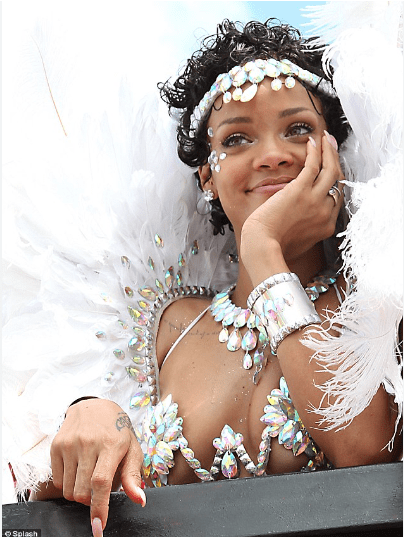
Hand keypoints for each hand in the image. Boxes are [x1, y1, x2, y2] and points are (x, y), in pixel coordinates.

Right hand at [50, 398, 145, 536]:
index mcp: (111, 444)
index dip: (99, 507)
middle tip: (100, 487)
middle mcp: (88, 443)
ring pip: (69, 491)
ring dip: (80, 492)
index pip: (101, 483)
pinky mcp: (56, 446)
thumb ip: (133, 476)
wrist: (94, 406)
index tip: (98, 526)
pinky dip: (69, 483)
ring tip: (90, 474)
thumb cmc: (117, 431)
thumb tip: (140, 500)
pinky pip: (59, 481)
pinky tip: (78, 468)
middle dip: (91, 500)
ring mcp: (70, 444)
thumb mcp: (131, 449)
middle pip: (83, 492)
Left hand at [240, 132, 343, 273]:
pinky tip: (313, 142)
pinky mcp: (301, 190)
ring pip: (330, 170)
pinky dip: (315, 152)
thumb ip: (306, 232)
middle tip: (333, 148)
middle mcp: (326, 212)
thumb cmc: (274, 248)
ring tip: (327, 139)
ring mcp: (315, 200)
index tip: (331, 170)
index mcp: (326, 226)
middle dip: (336, 162)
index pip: (337, 199)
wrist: (263, 246)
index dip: (335, 182)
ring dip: (330, 151)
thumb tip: (301, 226)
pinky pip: (313, 166)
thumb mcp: (298, 243)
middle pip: (338, 182)